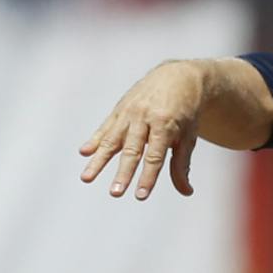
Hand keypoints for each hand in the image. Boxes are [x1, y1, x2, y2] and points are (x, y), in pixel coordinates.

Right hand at [79, 60, 207, 199]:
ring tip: (86, 178)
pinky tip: (84, 152)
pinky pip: (105, 127)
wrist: (178, 76)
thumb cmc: (185, 111)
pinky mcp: (120, 109)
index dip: (147, 177)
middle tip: (115, 193)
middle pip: (132, 150)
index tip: (140, 195)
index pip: (155, 156)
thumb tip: (186, 192)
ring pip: (112, 140)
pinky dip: (94, 140)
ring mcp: (129, 112)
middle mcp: (145, 117)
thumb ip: (182, 164)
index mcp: (166, 124)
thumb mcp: (188, 136)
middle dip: (123, 173)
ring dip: (99, 161)